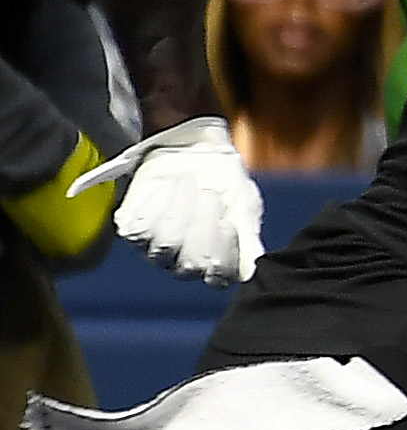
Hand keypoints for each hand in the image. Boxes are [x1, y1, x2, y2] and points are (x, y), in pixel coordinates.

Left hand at [78, 116, 261, 286]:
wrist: (192, 151)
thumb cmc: (224, 181)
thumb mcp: (244, 204)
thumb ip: (248, 236)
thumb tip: (252, 268)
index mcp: (218, 264)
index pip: (219, 278)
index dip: (222, 253)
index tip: (228, 222)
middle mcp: (186, 264)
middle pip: (190, 265)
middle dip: (201, 225)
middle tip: (209, 193)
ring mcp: (156, 250)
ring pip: (164, 246)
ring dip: (179, 209)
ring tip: (188, 183)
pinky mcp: (132, 232)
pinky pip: (139, 231)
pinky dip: (154, 205)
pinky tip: (165, 189)